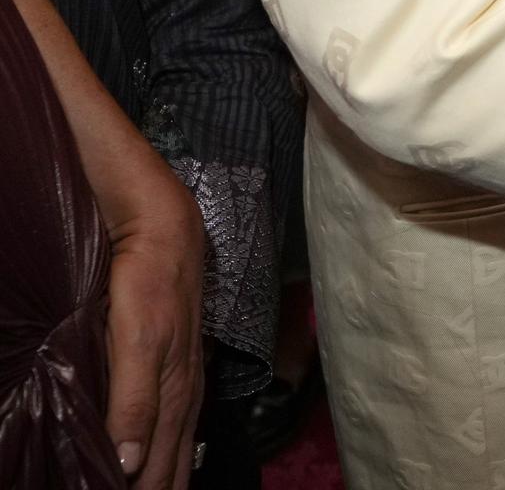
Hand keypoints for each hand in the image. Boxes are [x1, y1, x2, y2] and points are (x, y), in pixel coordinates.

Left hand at [103, 181, 204, 489]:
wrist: (166, 230)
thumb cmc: (149, 285)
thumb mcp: (135, 345)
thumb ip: (134, 404)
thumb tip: (130, 467)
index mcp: (174, 397)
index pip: (161, 469)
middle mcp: (184, 393)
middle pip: (173, 462)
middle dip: (158, 489)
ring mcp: (184, 377)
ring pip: (176, 444)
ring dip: (164, 474)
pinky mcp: (179, 362)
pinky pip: (176, 421)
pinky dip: (167, 448)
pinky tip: (162, 451)